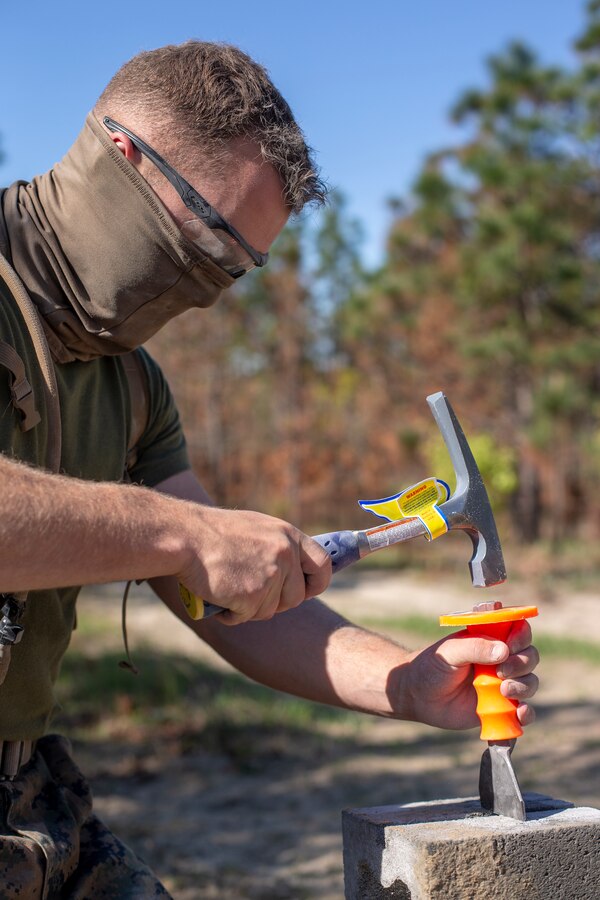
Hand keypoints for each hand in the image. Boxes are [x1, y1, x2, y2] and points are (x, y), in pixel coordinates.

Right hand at [177, 506, 331, 624]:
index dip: (316, 583)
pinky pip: (245, 618)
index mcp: (289, 535)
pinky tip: (217, 596)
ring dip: (249, 608)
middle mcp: (285, 554)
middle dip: (275, 602)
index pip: (323, 564)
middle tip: (252, 595)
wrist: (186, 537)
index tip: (306, 591)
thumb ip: (279, 547)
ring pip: (269, 611)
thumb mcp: (257, 528)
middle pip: (295, 597)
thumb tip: (295, 570)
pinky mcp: (251, 596)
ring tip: (228, 588)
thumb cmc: (215, 532)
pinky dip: (231, 614)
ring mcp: (270, 576)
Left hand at [402, 619, 538, 729]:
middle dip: (522, 663)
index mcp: (490, 638)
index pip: (519, 630)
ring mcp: (502, 683)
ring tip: (504, 691)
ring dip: (524, 686)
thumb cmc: (432, 665)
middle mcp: (501, 659)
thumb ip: (475, 647)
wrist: (418, 695)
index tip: (510, 644)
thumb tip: (504, 651)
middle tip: (501, 671)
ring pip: (530, 682)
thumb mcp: (451, 651)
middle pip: (529, 656)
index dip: (521, 635)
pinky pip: (524, 712)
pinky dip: (527, 713)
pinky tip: (519, 713)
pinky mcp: (501, 707)